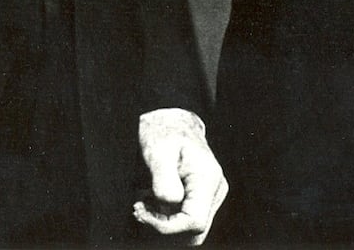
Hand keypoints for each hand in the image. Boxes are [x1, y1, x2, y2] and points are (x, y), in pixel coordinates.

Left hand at [133, 108, 227, 243]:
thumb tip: (170, 204)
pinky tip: (151, 201)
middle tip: (139, 208)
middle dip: (164, 227)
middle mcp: (215, 190)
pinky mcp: (201, 199)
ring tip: (143, 201)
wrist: (169, 121)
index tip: (141, 211)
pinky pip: (185, 221)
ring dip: (163, 223)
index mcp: (208, 178)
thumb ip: (164, 179)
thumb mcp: (158, 150)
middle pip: (195, 233)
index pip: (194, 223)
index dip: (166, 227)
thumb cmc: (163, 131)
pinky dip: (166, 218)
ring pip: (189, 231)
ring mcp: (211, 196)